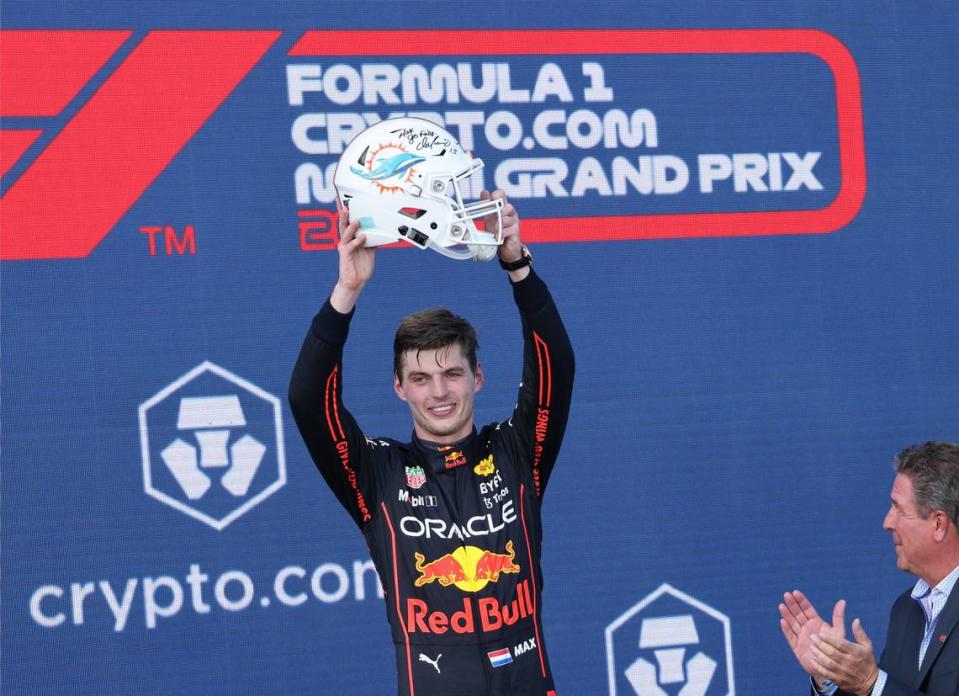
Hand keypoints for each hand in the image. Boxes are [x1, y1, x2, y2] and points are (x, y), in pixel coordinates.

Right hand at [330, 198, 374, 312]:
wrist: (356, 282)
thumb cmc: (361, 267)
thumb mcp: (370, 250)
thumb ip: (373, 240)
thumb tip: (380, 230)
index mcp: (351, 238)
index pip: (348, 222)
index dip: (346, 211)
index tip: (345, 200)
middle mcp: (346, 241)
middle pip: (343, 224)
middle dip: (343, 213)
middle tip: (344, 203)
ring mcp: (345, 247)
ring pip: (345, 233)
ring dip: (350, 225)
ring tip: (356, 219)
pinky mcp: (345, 255)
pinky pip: (350, 245)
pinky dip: (357, 241)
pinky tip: (362, 237)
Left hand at [480, 189, 521, 262]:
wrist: (505, 249)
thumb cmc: (498, 232)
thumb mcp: (489, 219)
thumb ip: (487, 207)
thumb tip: (484, 191)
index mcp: (503, 207)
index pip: (502, 194)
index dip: (496, 194)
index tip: (489, 197)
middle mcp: (510, 213)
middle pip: (508, 206)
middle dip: (500, 210)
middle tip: (495, 215)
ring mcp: (514, 222)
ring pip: (506, 219)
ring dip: (499, 225)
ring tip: (495, 230)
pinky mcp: (516, 232)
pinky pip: (508, 230)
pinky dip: (501, 234)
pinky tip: (498, 237)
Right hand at [779, 591, 844, 683]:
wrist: (830, 667)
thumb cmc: (836, 648)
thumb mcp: (838, 631)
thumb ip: (838, 617)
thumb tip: (842, 601)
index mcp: (816, 622)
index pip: (807, 609)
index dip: (801, 601)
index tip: (795, 592)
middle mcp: (807, 628)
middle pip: (798, 614)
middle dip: (792, 605)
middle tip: (786, 595)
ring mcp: (801, 636)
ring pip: (792, 623)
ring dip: (787, 614)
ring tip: (782, 605)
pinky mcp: (797, 647)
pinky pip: (791, 636)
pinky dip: (787, 629)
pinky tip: (783, 622)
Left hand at [810, 608, 878, 695]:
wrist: (869, 682)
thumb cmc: (866, 660)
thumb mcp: (867, 645)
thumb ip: (859, 633)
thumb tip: (856, 620)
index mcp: (855, 652)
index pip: (841, 644)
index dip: (830, 639)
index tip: (820, 633)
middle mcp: (848, 662)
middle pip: (832, 653)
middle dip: (820, 644)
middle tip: (812, 637)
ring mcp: (843, 672)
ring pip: (828, 662)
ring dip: (818, 654)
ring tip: (811, 646)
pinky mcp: (838, 679)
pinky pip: (826, 673)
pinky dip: (818, 667)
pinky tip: (812, 659)